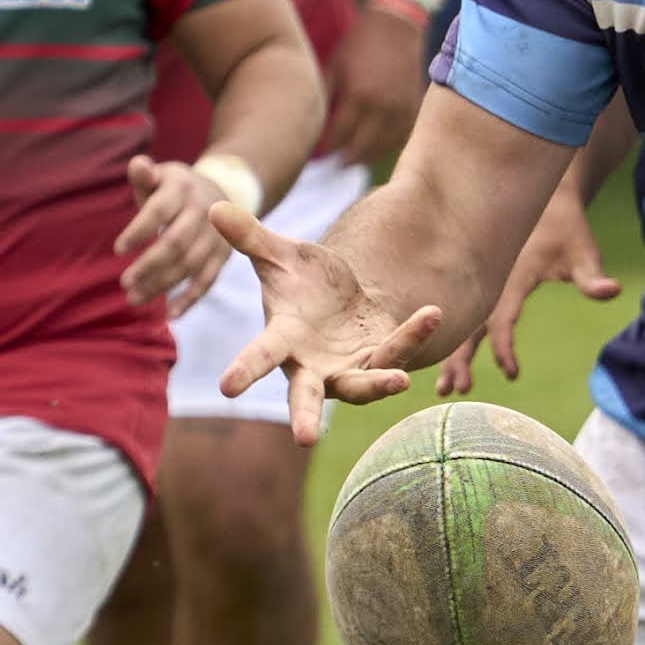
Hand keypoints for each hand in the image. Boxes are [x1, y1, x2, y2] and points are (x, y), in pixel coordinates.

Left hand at [118, 155, 246, 309]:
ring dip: (162, 285)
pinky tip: (170, 315)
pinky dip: (190, 299)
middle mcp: (204, 211)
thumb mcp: (160, 177)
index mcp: (182, 188)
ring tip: (134, 299)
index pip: (159, 210)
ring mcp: (217, 236)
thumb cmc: (175, 189)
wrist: (222, 193)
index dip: (139, 230)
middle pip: (176, 243)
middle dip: (149, 265)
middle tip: (124, 283)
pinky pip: (208, 280)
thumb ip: (143, 175)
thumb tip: (138, 165)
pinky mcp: (224, 256)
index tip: (118, 250)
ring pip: (190, 265)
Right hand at [213, 201, 444, 441]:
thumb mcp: (278, 254)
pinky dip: (413, 334)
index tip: (227, 388)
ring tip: (399, 381)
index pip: (260, 355)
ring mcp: (347, 368)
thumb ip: (249, 236)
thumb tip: (214, 205)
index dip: (244, 369)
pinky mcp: (379, 360)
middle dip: (304, 417)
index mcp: (282, 338)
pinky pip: (397, 351)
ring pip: (362, 386)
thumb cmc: (301, 280)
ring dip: (379, 384)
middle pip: (305, 396)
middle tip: (304, 440)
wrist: (342, 296)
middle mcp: (312, 364)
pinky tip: (430, 312)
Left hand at [316, 1, 429, 168]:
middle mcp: (382, 108)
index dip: (327, 149)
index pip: (339, 135)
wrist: (395, 26)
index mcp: (359, 96)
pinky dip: (386, 147)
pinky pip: (400, 138)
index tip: (318, 157)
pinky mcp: (414, 108)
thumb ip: (326, 97)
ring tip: (352, 161)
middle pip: (361, 148)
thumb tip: (317, 126)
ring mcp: (401, 110)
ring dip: (366, 157)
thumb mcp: (334, 66)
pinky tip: (374, 148)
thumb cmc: (359, 44)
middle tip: (334, 166)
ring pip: (382, 148)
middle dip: (345, 160)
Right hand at [439, 177, 617, 394]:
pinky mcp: (484, 288)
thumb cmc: (566, 227)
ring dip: (452, 356)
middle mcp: (491, 284)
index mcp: (511, 277)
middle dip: (461, 359)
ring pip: (461, 326)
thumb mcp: (583, 250)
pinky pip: (464, 317)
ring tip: (445, 390)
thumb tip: (612, 291)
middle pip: (469, 326)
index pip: (501, 317)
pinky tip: (446, 365)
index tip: (512, 372)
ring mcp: (484, 286)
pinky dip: (452, 340)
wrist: (545, 200)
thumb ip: (592, 277)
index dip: (504, 346)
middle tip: (459, 390)